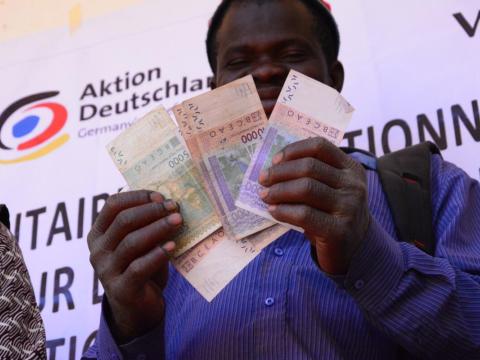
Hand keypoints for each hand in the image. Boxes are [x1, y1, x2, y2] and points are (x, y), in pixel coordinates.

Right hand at [87, 190, 182, 342]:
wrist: (138, 308)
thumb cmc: (141, 267)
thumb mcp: (141, 243)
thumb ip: (147, 225)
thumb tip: (169, 204)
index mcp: (99, 233)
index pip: (113, 205)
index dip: (137, 196)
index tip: (160, 196)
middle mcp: (98, 251)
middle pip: (123, 221)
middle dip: (152, 211)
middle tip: (174, 207)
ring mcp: (106, 271)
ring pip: (131, 242)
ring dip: (158, 228)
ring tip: (178, 221)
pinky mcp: (121, 289)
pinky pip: (139, 267)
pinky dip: (157, 254)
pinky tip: (172, 245)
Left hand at [258, 137, 369, 274]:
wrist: (354, 250)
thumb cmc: (333, 215)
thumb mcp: (330, 190)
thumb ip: (311, 176)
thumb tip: (273, 168)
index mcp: (351, 169)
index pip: (320, 146)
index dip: (294, 150)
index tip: (275, 160)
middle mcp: (353, 185)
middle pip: (309, 167)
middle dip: (280, 172)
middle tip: (263, 179)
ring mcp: (349, 208)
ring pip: (306, 188)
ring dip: (279, 191)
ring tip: (265, 195)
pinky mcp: (339, 230)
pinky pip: (304, 214)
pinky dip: (283, 211)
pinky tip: (273, 211)